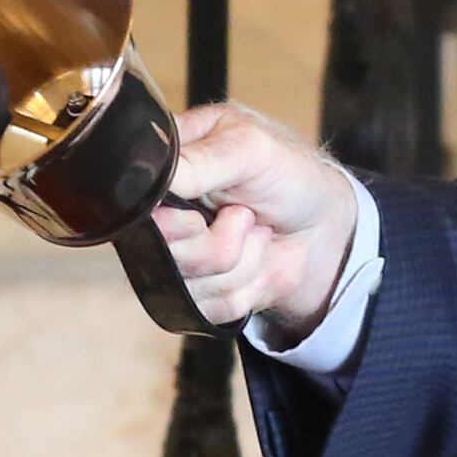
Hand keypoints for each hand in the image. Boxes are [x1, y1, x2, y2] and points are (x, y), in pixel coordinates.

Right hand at [155, 102, 359, 335]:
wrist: (323, 226)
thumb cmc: (288, 175)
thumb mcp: (251, 148)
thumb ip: (201, 160)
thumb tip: (154, 178)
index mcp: (164, 169)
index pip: (132, 204)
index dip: (168, 219)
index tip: (201, 212)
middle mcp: (161, 215)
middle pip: (159, 251)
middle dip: (216, 240)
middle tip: (243, 214)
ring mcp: (177, 257)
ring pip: (186, 283)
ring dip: (241, 260)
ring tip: (256, 231)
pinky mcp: (196, 294)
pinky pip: (207, 308)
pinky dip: (246, 286)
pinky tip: (257, 260)